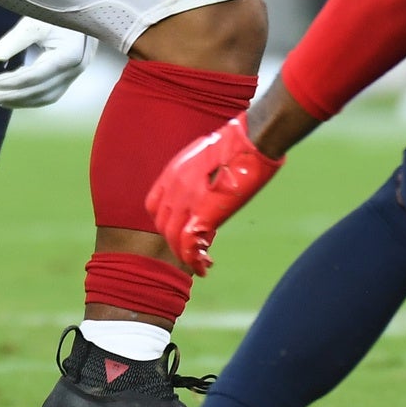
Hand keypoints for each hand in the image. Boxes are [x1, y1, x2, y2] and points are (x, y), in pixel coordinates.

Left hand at [0, 17, 94, 108]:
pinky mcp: (70, 74)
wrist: (80, 7)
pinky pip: (51, 92)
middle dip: (13, 96)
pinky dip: (32, 97)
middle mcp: (76, 68)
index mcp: (70, 55)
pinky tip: (15, 96)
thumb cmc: (57, 11)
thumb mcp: (35, 21)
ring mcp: (75, 73)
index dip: (12, 83)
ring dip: (22, 101)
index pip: (36, 76)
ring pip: (47, 96)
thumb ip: (15, 39)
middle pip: (41, 90)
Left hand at [145, 115, 283, 274]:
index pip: (154, 206)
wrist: (251, 139)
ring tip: (200, 263)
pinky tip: (203, 267)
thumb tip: (210, 194)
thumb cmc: (239, 144)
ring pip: (173, 238)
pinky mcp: (204, 211)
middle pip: (163, 225)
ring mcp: (186, 199)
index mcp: (174, 171)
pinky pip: (188, 243)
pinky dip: (193, 259)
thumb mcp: (209, 157)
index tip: (181, 229)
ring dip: (185, 254)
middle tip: (194, 250)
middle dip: (176, 241)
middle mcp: (174, 186)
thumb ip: (201, 177)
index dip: (165, 222)